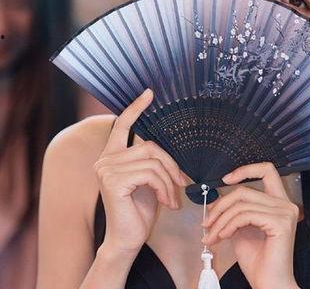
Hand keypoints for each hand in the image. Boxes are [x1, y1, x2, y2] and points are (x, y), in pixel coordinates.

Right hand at [93, 89, 186, 255]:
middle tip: (181, 184)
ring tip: (173, 197)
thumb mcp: (148, 179)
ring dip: (169, 180)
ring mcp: (107, 169)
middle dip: (171, 164)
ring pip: (153, 160)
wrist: (127, 239)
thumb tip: (167, 146)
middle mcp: (105, 159)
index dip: (136, 108)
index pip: (122, 125)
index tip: (149, 93)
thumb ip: (150, 160)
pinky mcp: (113, 181)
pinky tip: (167, 202)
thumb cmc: (139, 209)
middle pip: (150, 145)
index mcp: (112, 156)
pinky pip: (151, 173)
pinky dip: (165, 187)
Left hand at [202, 162, 299, 288]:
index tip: (225, 179)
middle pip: (245, 189)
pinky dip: (229, 225)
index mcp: (279, 202)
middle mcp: (286, 204)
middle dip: (221, 204)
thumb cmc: (259, 262)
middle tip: (207, 221)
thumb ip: (235, 211)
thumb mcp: (242, 229)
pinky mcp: (280, 223)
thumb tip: (217, 199)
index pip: (266, 170)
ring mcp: (285, 212)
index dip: (245, 170)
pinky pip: (245, 215)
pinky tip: (223, 237)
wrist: (269, 285)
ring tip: (211, 235)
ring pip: (242, 203)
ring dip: (220, 220)